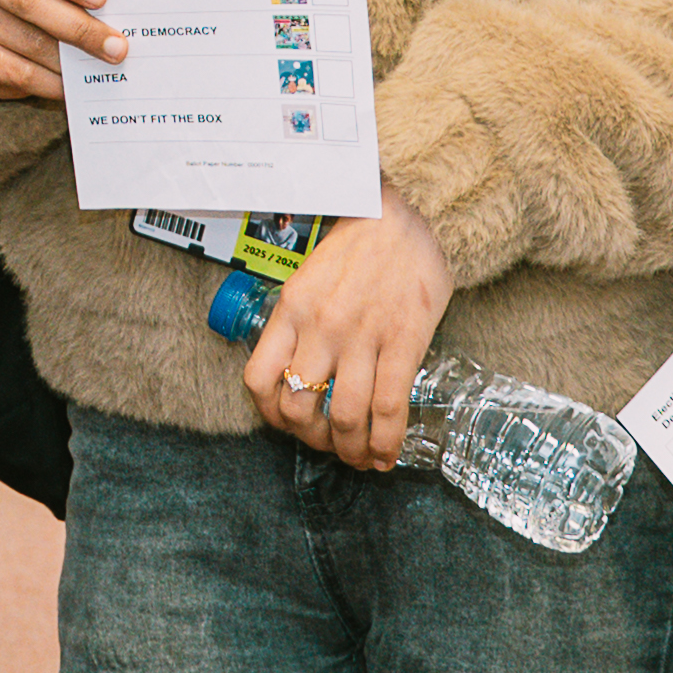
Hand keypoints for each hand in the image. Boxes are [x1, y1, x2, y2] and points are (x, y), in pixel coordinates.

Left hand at [243, 190, 452, 472]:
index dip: (270, 414)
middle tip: (326, 444)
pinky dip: (386, 441)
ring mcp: (362, 337)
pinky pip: (389, 407)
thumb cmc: (363, 244)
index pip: (259, 378)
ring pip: (343, 416)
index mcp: (291, 308)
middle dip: (311, 438)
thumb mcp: (311, 276)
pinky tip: (387, 454)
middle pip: (299, 406)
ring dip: (348, 449)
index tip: (286, 424)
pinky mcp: (403, 343)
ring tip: (358, 457)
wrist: (414, 215)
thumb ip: (301, 319)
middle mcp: (320, 326)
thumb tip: (300, 366)